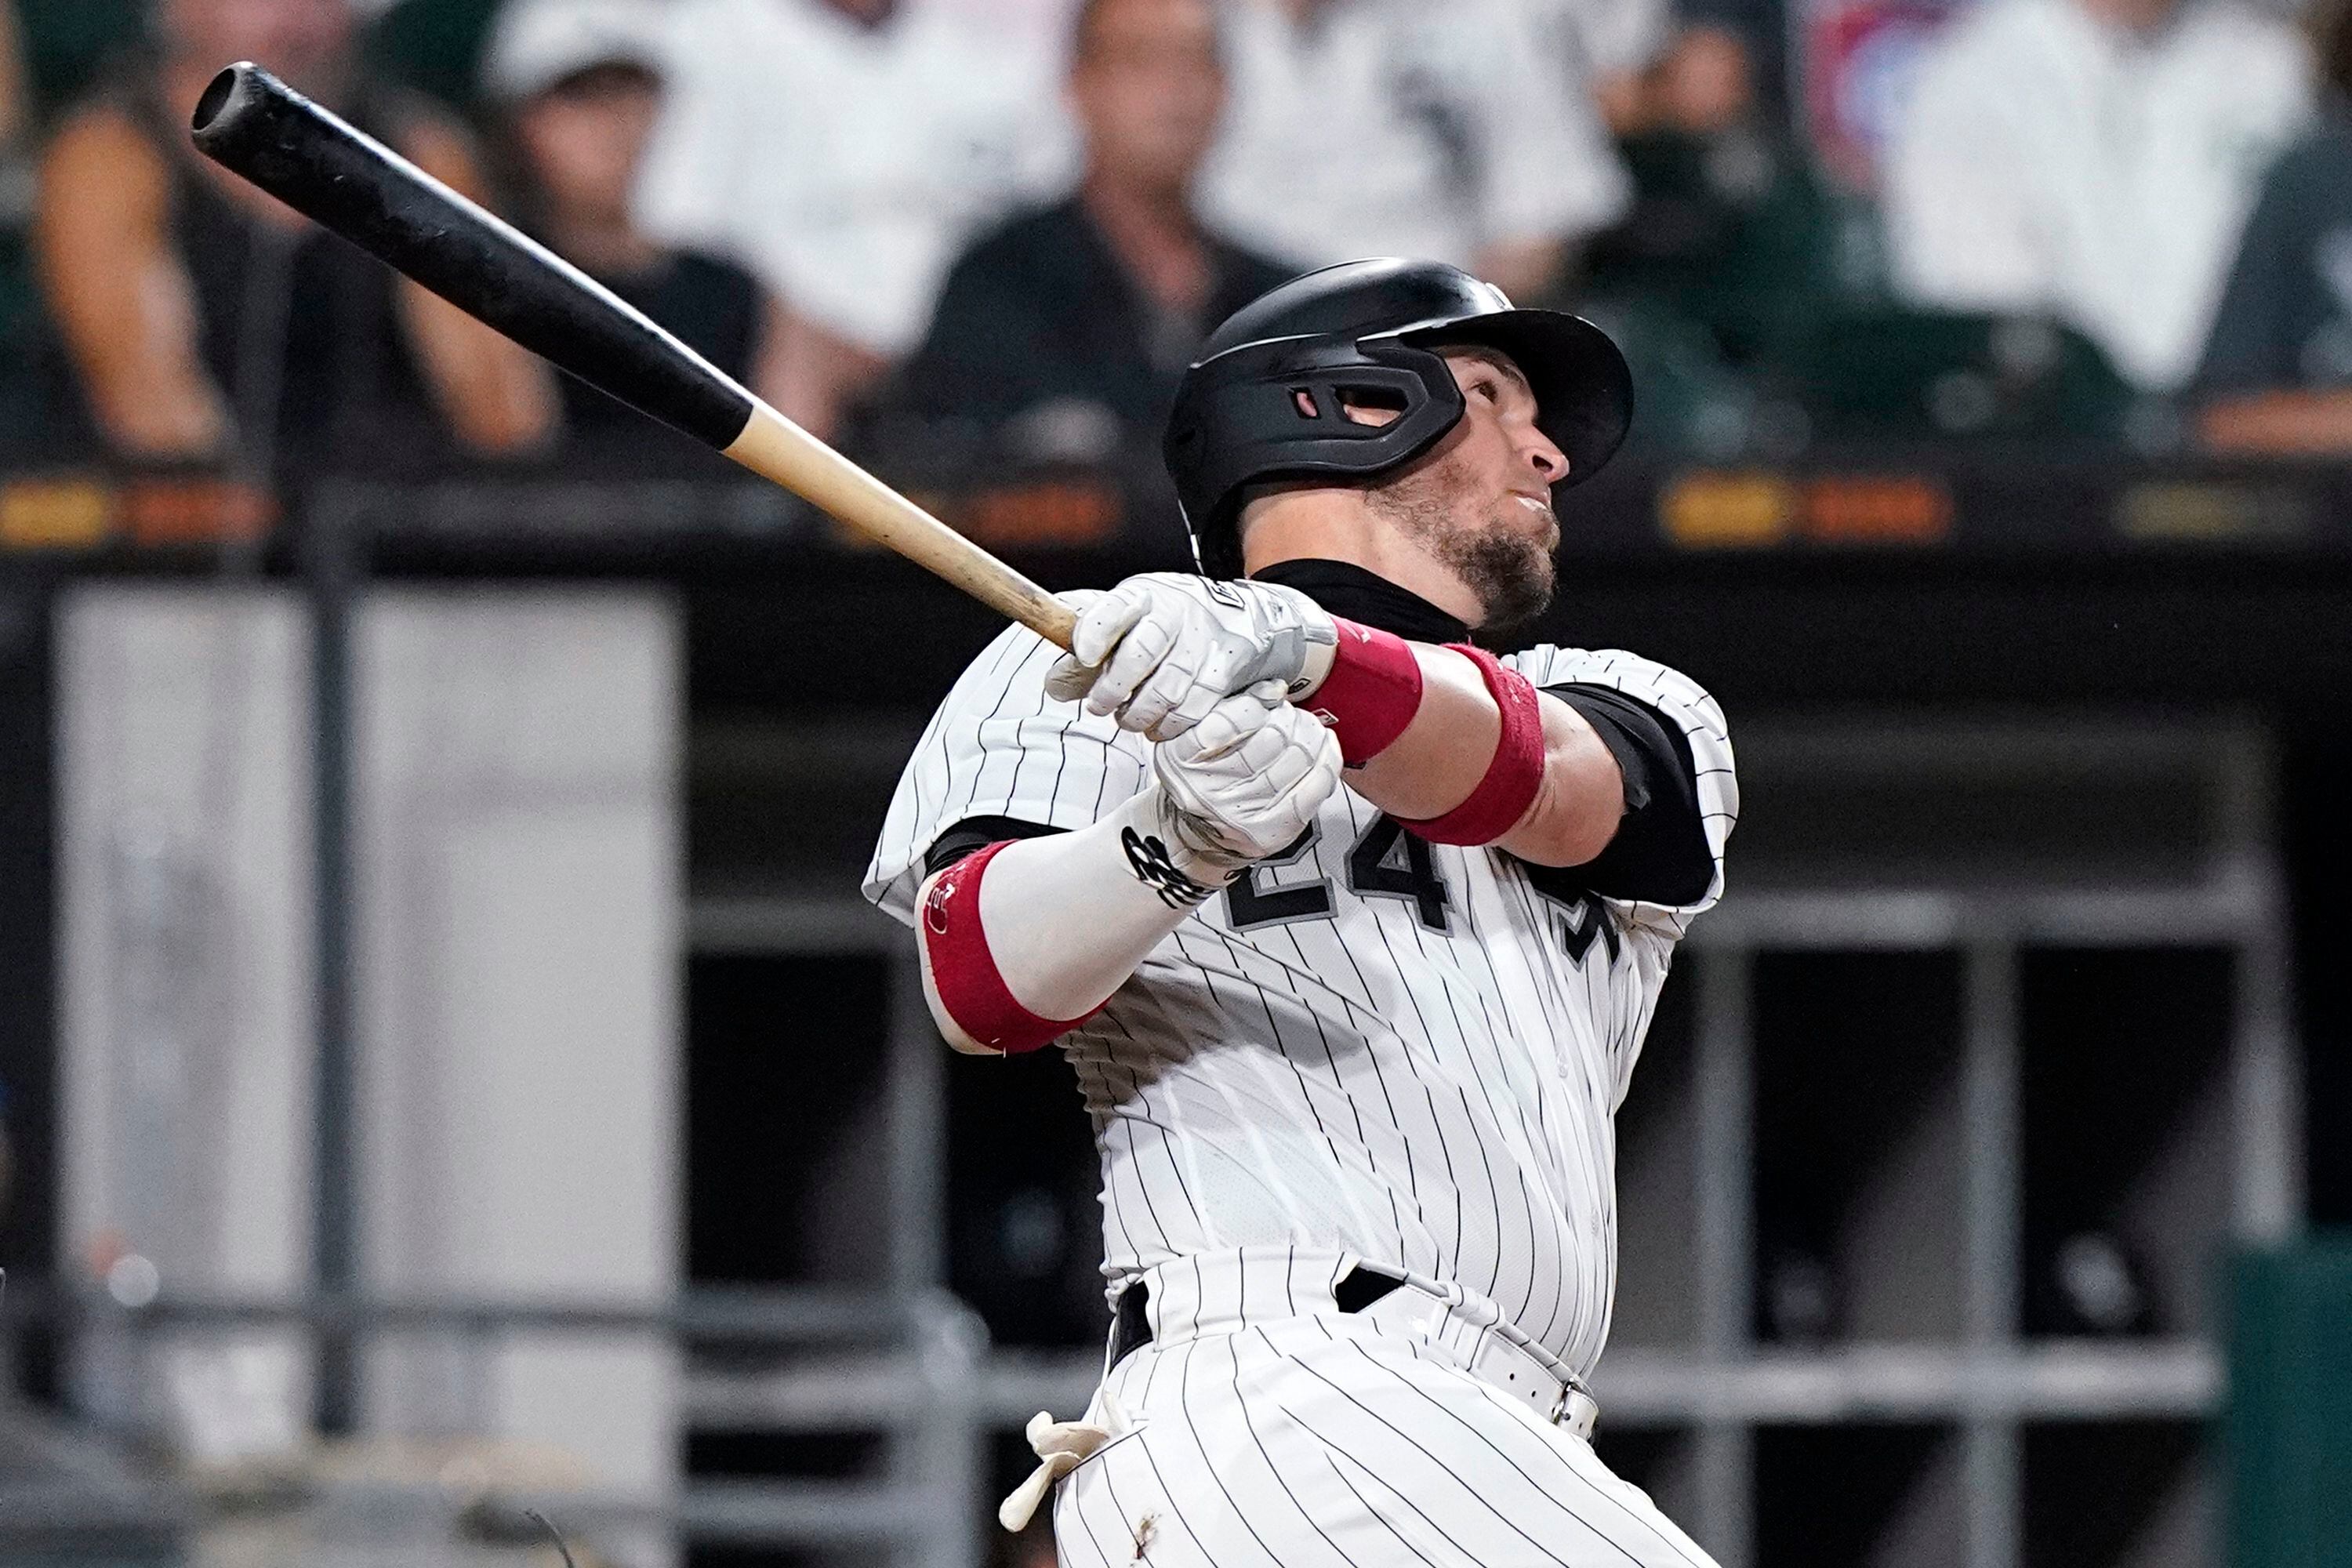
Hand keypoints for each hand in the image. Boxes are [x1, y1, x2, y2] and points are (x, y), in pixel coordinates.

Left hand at [1046, 574, 1336, 740]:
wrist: (1236, 617)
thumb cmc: (1161, 623)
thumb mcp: (1124, 619)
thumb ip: (1084, 649)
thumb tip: (1056, 685)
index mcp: (1141, 595)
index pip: (1116, 607)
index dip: (1096, 631)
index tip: (1082, 656)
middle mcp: (1175, 611)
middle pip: (1143, 651)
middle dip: (1114, 687)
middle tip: (1097, 706)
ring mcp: (1204, 639)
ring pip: (1169, 687)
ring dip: (1140, 713)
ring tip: (1126, 719)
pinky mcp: (1225, 668)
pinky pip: (1195, 707)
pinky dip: (1170, 726)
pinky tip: (1157, 727)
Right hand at [1124, 682, 1342, 897]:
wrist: (1202, 831)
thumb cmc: (1205, 773)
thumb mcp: (1199, 733)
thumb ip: (1229, 708)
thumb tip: (1275, 690)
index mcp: (1180, 757)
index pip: (1227, 722)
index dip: (1257, 704)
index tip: (1269, 697)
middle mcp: (1207, 789)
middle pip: (1271, 739)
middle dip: (1289, 719)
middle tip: (1289, 715)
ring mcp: (1241, 813)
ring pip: (1297, 760)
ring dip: (1311, 736)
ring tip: (1309, 729)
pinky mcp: (1270, 830)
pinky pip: (1313, 788)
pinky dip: (1327, 762)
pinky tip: (1326, 747)